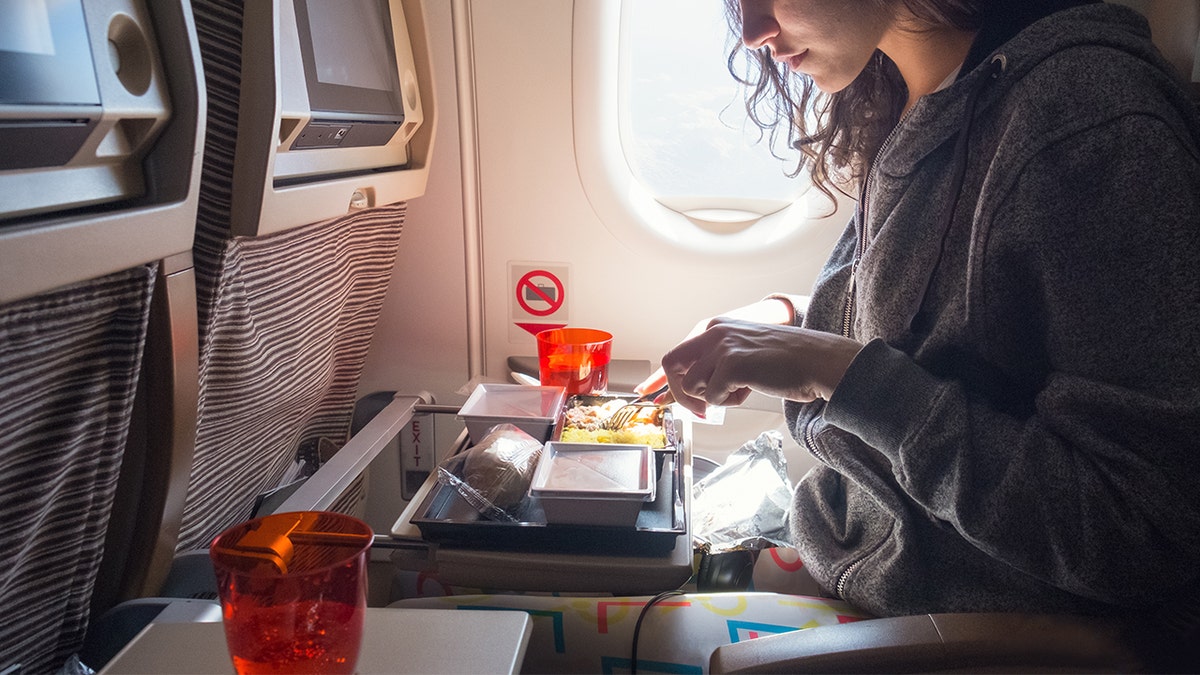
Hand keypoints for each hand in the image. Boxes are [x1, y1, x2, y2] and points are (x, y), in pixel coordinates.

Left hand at [660, 319, 863, 416]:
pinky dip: (729, 401)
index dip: (670, 380)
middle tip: (700, 409)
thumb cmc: (786, 360)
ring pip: (692, 386)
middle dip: (680, 394)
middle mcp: (715, 332)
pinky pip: (712, 397)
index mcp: (716, 327)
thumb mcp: (743, 351)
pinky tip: (750, 389)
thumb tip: (688, 388)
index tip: (668, 399)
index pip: (677, 354)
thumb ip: (716, 362)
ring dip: (713, 397)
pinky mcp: (732, 365)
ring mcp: (722, 347)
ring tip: (739, 390)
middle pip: (672, 366)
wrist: (816, 360)